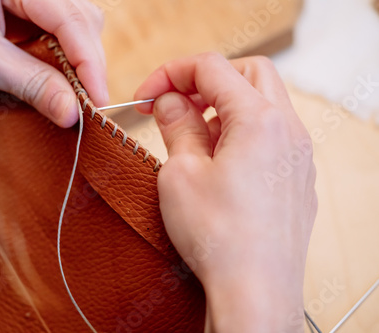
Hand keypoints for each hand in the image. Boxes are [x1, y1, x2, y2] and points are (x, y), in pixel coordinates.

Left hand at [0, 0, 107, 126]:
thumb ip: (29, 82)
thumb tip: (73, 112)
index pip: (70, 19)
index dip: (89, 63)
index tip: (97, 102)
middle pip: (80, 21)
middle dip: (86, 64)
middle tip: (84, 106)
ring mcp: (25, 1)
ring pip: (72, 29)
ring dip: (75, 66)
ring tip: (68, 97)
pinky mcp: (19, 16)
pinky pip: (53, 38)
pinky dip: (58, 65)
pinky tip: (53, 84)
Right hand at [135, 53, 316, 331]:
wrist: (255, 291)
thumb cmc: (219, 237)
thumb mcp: (181, 172)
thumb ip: (176, 125)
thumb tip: (168, 101)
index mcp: (258, 119)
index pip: (212, 67)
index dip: (171, 72)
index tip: (146, 94)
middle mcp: (288, 129)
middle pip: (249, 72)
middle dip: (206, 80)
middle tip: (174, 104)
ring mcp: (297, 154)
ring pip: (263, 103)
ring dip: (225, 106)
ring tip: (194, 137)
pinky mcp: (296, 177)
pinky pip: (272, 134)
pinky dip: (242, 131)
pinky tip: (220, 160)